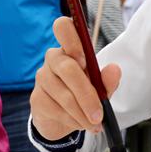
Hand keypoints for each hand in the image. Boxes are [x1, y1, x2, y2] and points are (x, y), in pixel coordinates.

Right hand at [30, 16, 120, 140]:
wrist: (63, 119)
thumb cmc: (83, 95)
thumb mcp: (100, 88)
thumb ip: (108, 80)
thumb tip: (114, 69)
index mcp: (70, 48)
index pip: (63, 27)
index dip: (72, 39)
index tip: (85, 60)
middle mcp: (53, 58)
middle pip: (68, 67)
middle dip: (86, 94)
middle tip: (98, 114)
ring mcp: (42, 77)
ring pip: (64, 94)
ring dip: (82, 113)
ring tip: (93, 123)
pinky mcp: (36, 98)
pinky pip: (56, 109)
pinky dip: (72, 120)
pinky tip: (79, 123)